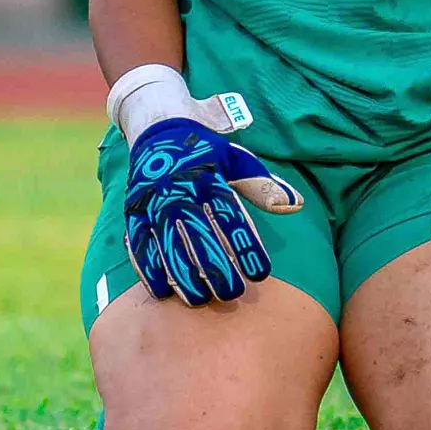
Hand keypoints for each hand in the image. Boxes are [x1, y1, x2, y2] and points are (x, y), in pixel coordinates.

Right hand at [123, 118, 302, 306]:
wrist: (160, 130)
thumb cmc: (207, 153)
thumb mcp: (238, 161)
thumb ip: (263, 187)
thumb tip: (296, 205)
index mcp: (209, 175)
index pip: (230, 215)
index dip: (245, 245)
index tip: (261, 273)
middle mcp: (179, 188)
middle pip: (197, 234)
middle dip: (215, 268)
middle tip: (232, 294)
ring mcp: (153, 200)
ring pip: (167, 243)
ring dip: (182, 275)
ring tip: (200, 299)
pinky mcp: (134, 210)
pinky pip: (138, 243)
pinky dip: (149, 268)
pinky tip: (163, 290)